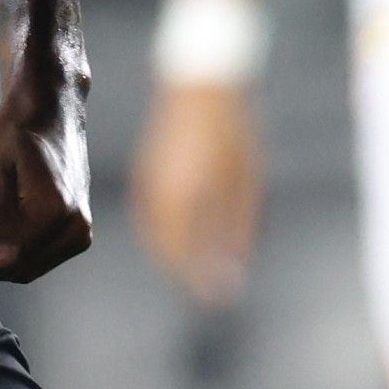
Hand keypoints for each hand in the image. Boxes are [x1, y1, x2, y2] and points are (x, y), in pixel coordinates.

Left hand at [0, 69, 94, 283]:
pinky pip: (40, 257)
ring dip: (5, 252)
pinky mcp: (80, 234)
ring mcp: (81, 234)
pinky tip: (7, 220)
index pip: (7, 260)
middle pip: (19, 269)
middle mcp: (76, 228)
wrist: (52, 112)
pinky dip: (20, 247)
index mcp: (55, 212)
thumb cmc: (17, 132)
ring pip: (29, 267)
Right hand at [129, 78, 263, 304]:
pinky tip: (177, 240)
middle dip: (187, 274)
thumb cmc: (231, 133)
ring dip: (172, 257)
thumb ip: (236, 229)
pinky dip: (161, 236)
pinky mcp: (144, 174)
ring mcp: (146, 185)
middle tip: (206, 292)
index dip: (202, 283)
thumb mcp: (243, 182)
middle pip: (168, 251)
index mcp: (182, 201)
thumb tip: (233, 270)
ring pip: (154, 236)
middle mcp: (157, 198)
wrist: (199, 87)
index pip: (187, 258)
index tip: (218, 301)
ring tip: (193, 272)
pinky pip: (148, 218)